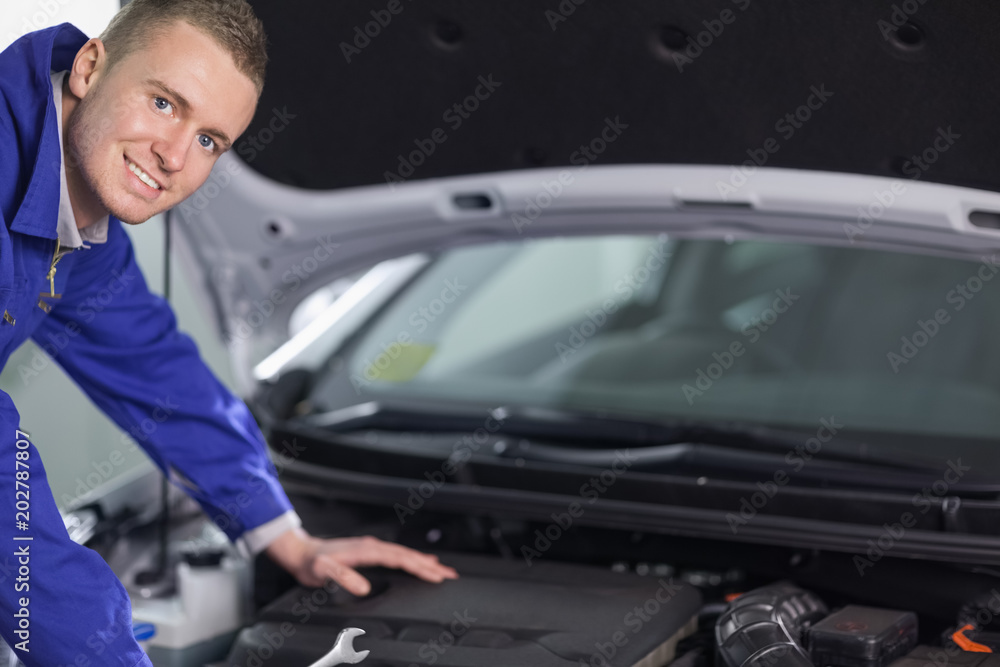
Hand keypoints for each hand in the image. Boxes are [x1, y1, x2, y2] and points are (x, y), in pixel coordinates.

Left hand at [265, 528, 457, 594]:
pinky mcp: (370, 551)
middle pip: (407, 555)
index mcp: (366, 550)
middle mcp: (372, 546)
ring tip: (442, 569)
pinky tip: (419, 561)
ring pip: (404, 554)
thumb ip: (343, 578)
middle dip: (429, 565)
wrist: (302, 553)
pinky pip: (397, 554)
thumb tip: (364, 587)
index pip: (399, 559)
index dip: (418, 567)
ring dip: (424, 562)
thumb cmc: (312, 563)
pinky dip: (412, 558)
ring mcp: (372, 547)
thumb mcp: (323, 571)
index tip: (435, 575)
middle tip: (449, 574)